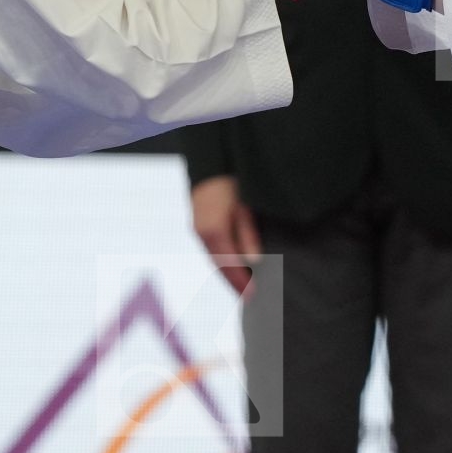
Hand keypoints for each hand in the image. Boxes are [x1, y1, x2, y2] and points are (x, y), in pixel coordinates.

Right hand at [191, 176, 259, 294]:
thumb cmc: (233, 178)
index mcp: (213, 231)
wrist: (211, 155)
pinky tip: (233, 263)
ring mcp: (197, 227)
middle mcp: (202, 232)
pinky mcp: (198, 222)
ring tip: (243, 284)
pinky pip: (211, 247)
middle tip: (249, 297)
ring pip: (214, 257)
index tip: (253, 297)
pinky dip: (222, 258)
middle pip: (219, 265)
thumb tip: (254, 262)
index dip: (240, 283)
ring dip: (227, 271)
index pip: (228, 266)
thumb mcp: (245, 206)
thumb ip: (248, 234)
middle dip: (233, 282)